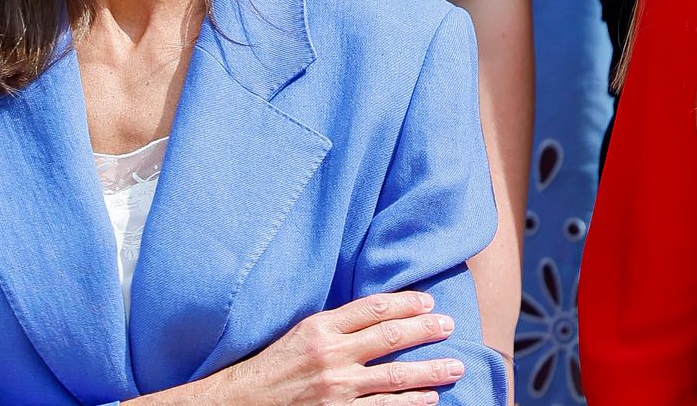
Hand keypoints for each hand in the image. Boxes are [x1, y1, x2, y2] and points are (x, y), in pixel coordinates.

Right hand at [146, 291, 465, 405]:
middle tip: (450, 325)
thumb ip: (337, 324)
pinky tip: (429, 399)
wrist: (242, 402)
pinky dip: (410, 404)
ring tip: (454, 365)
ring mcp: (337, 388)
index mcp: (320, 327)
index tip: (428, 301)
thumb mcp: (302, 333)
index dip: (406, 302)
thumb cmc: (274, 365)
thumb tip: (380, 314)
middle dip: (425, 329)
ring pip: (395, 376)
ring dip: (429, 371)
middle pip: (391, 336)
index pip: (373, 307)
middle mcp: (331, 355)